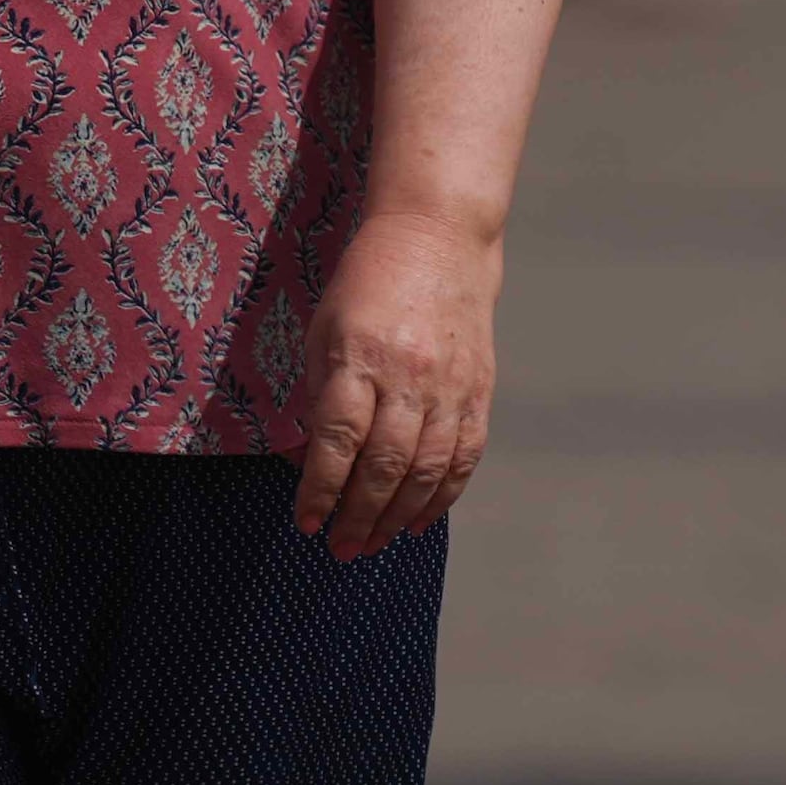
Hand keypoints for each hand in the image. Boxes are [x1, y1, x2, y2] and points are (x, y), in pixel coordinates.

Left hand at [292, 209, 497, 559]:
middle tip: (340, 549)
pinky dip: (443, 495)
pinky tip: (420, 520)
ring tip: (374, 544)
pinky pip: (464, 456)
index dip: (321, 488)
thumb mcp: (325, 328)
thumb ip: (319, 395)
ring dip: (398, 517)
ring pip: (427, 469)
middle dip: (359, 516)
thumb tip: (309, 462)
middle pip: (384, 464)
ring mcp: (450, 384)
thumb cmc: (368, 282)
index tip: (306, 522)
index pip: (339, 438)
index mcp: (361, 355)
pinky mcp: (479, 389)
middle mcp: (409, 374)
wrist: (439, 235)